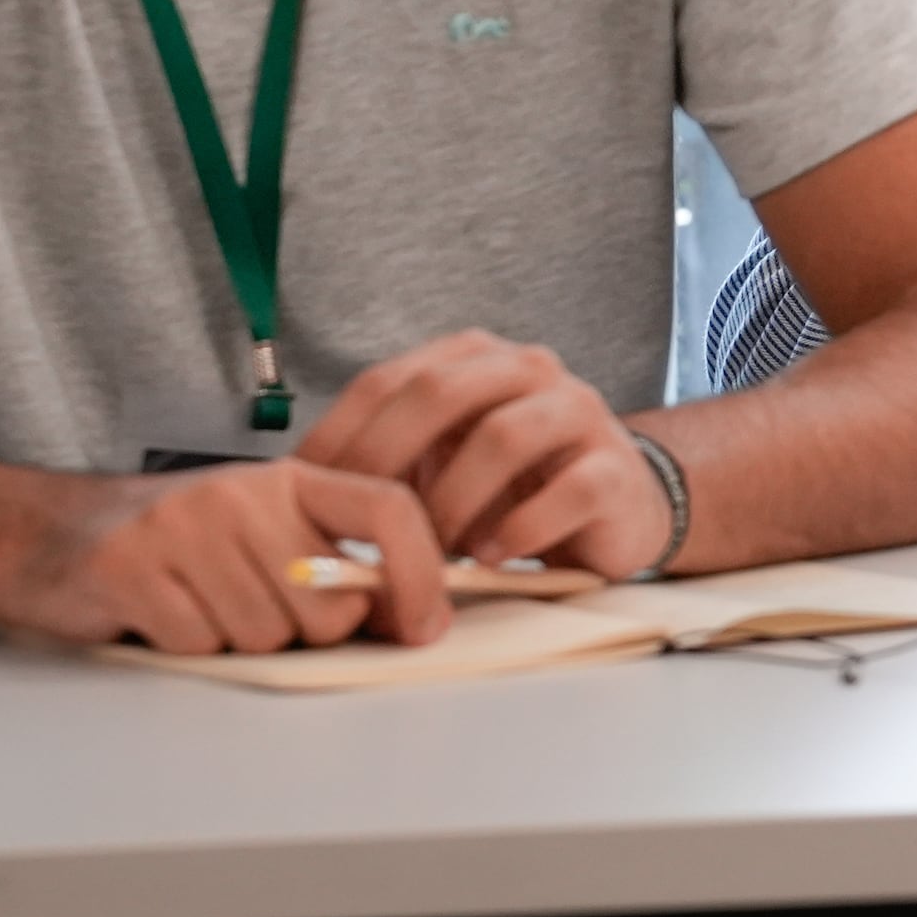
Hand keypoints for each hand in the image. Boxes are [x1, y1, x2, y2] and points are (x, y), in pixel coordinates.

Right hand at [0, 460, 450, 656]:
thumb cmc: (183, 545)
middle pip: (330, 608)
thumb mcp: (268, 534)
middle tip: (257, 607)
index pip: (388, 508)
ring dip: (240, 639)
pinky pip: (199, 643)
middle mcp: (244, 491)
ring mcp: (186, 524)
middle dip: (306, 632)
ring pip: (266, 635)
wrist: (58, 534)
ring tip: (204, 602)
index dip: (421, 572)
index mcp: (293, 478)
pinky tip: (164, 611)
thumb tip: (414, 622)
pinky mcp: (132, 565)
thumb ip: (337, 567)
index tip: (425, 627)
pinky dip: (187, 644)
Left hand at [297, 330, 677, 577]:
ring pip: (505, 437)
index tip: (304, 494)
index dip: (340, 435)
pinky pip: (568, 490)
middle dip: (387, 459)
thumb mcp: (440, 465)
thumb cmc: (510, 489)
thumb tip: (300, 501)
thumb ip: (387, 468)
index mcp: (473, 359)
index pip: (389, 380)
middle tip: (360, 523)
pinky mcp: (615, 468)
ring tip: (432, 554)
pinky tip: (492, 557)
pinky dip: (520, 529)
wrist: (616, 508)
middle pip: (443, 392)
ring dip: (453, 502)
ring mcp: (578, 412)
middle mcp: (528, 370)